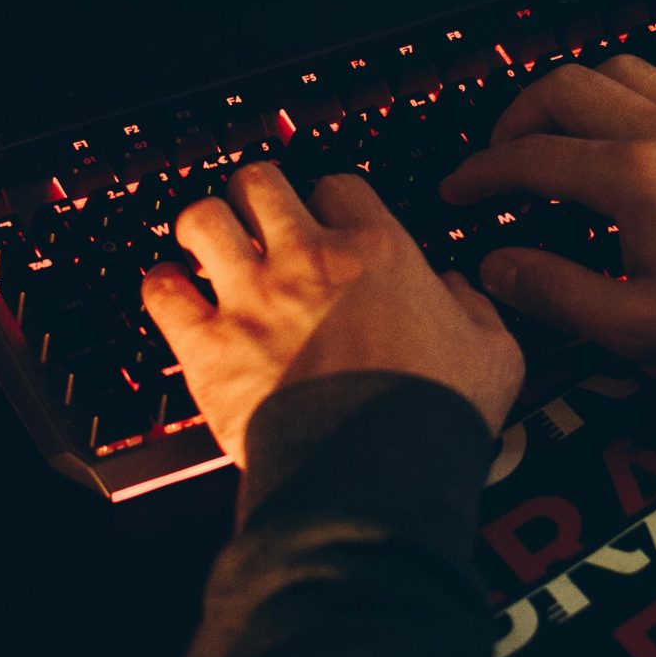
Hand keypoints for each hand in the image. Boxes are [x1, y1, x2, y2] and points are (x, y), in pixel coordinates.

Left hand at [142, 164, 524, 467]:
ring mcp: (251, 298)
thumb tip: (458, 290)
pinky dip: (163, 287)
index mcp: (376, 251)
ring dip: (203, 228)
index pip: (339, 184)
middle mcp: (307, 260)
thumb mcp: (494, 352)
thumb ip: (475, 307)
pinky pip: (161, 291)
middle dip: (256, 195)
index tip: (331, 220)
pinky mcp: (208, 346)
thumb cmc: (430, 415)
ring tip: (209, 246)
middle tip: (259, 219)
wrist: (374, 475)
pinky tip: (174, 293)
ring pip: (202, 218)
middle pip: (260, 182)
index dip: (332, 200)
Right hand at [439, 54, 655, 374]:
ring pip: (610, 69)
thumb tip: (497, 267)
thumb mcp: (638, 326)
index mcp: (632, 176)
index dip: (480, 174)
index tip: (456, 193)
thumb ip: (556, 293)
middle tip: (498, 164)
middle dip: (514, 120)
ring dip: (568, 97)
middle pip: (560, 87)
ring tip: (551, 140)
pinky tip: (619, 130)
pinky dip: (622, 92)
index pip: (529, 156)